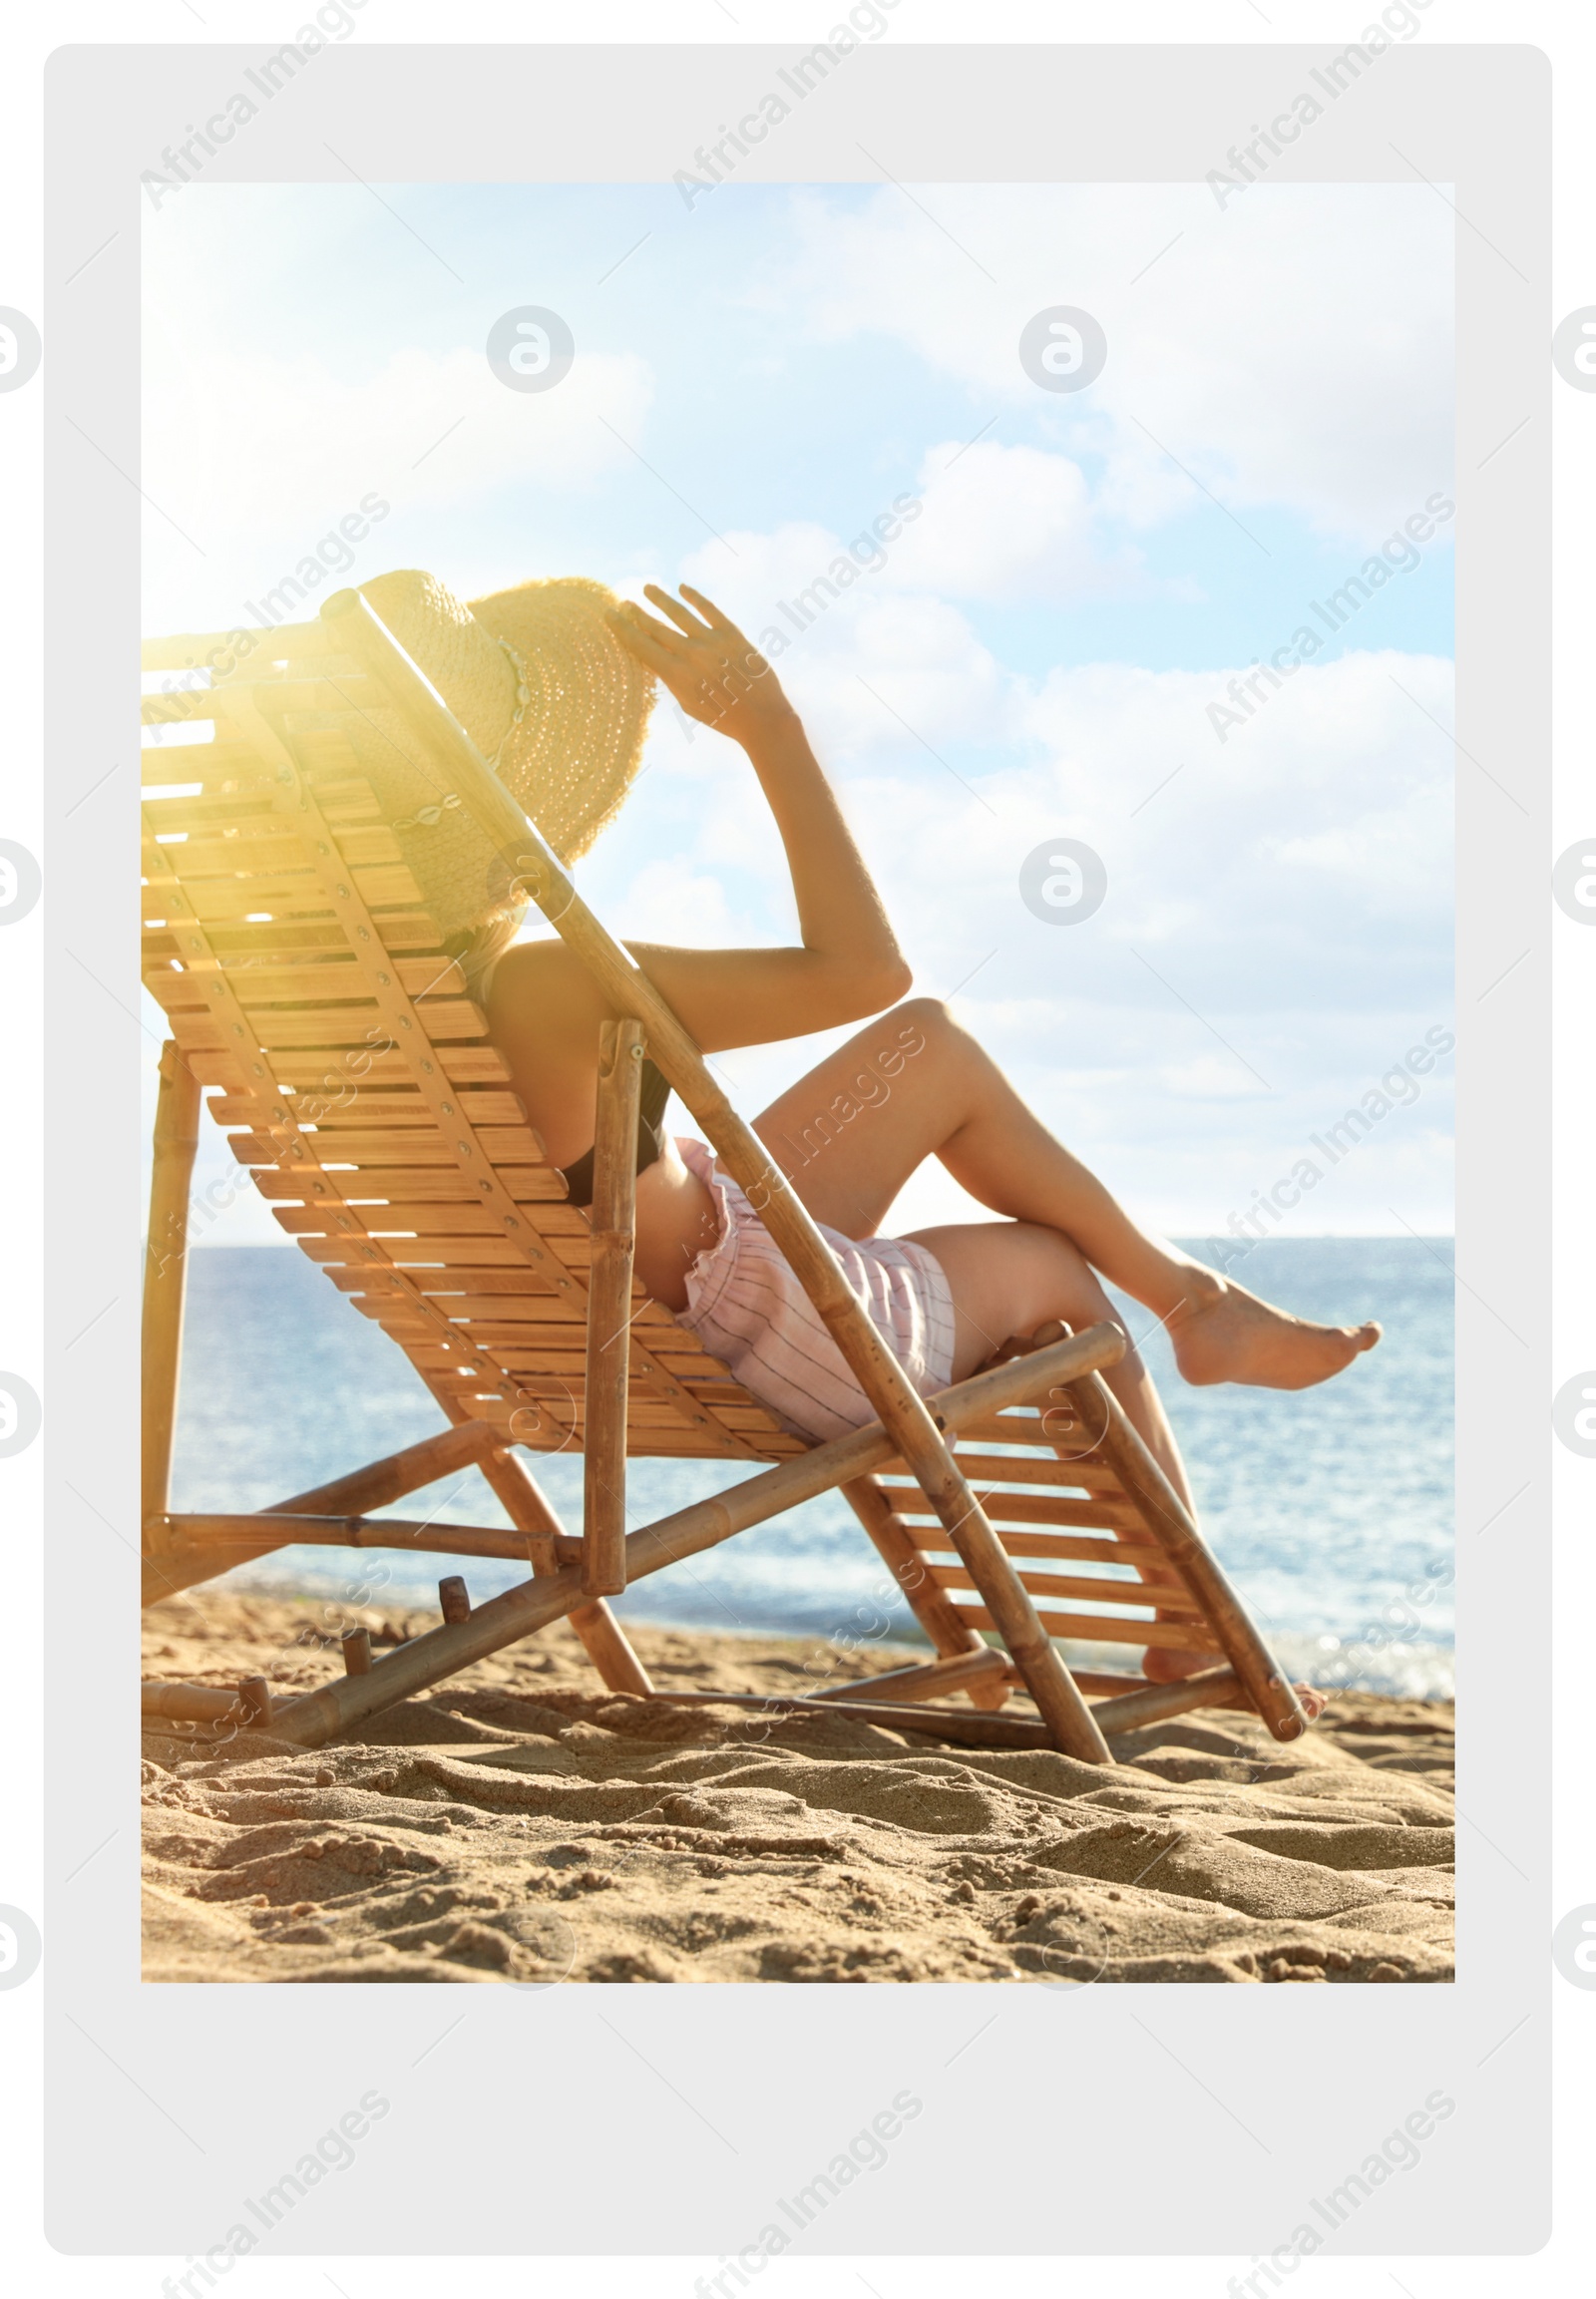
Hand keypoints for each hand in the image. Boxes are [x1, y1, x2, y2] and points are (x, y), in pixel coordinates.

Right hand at [607, 584, 796, 747]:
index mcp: (676, 675)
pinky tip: (683, 588)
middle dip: (637, 614)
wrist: (761, 718)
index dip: (623, 629)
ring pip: (679, 613)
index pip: (641, 646)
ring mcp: (711, 642)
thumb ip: (673, 680)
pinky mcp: (732, 634)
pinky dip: (695, 597)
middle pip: (656, 627)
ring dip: (661, 600)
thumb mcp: (689, 704)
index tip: (610, 616)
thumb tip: (659, 659)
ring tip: (648, 589)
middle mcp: (690, 654)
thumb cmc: (723, 717)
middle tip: (625, 603)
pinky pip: (709, 610)